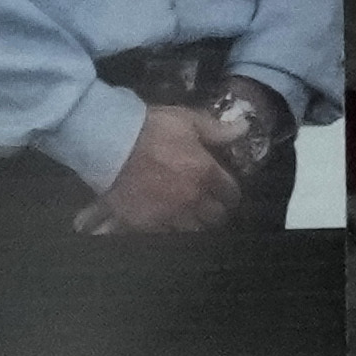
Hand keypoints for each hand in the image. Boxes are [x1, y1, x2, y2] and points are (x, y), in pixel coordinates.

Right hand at [95, 101, 240, 232]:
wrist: (111, 144)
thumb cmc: (152, 128)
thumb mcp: (187, 121)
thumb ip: (217, 129)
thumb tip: (244, 128)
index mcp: (206, 174)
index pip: (231, 193)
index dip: (230, 193)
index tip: (225, 190)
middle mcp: (193, 199)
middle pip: (215, 217)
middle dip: (215, 211)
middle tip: (208, 204)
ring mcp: (170, 215)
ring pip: (193, 231)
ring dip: (194, 223)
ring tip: (188, 216)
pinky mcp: (147, 225)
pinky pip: (166, 235)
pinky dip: (168, 230)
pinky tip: (165, 222)